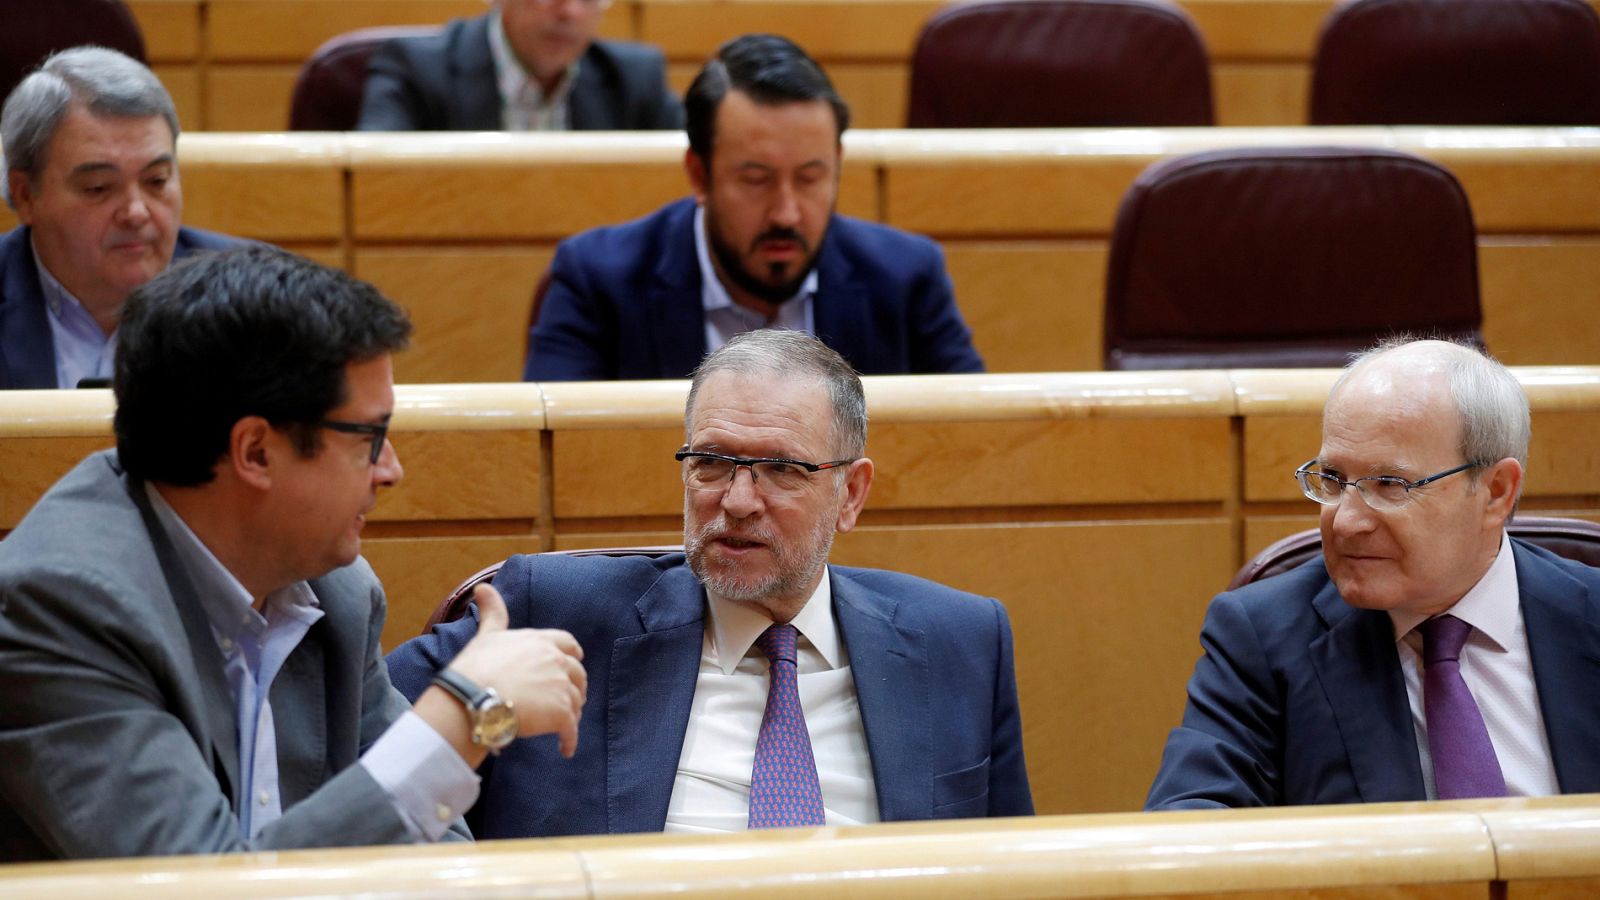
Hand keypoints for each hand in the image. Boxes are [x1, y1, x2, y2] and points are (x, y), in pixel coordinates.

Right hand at [446, 583, 586, 757]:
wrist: (473, 698)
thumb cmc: (476, 667)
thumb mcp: (487, 636)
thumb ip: (492, 613)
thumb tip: (482, 588)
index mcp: (540, 641)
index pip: (567, 643)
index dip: (572, 654)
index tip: (575, 660)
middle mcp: (556, 660)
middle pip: (577, 674)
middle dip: (575, 687)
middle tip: (569, 701)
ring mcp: (561, 687)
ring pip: (575, 702)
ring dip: (571, 715)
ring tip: (563, 728)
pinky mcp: (561, 714)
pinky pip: (572, 730)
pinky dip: (570, 740)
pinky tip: (565, 749)